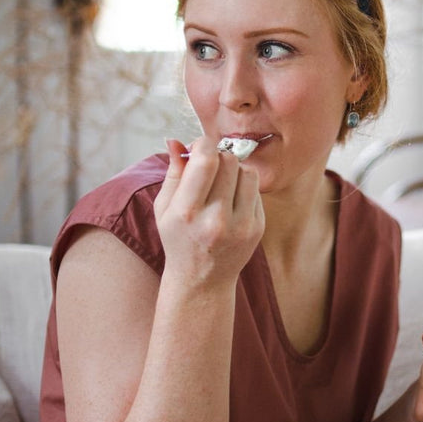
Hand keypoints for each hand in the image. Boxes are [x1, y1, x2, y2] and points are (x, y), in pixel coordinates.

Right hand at [154, 138, 264, 286]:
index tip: (200, 147)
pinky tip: (231, 203)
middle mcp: (216, 220)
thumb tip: (177, 140)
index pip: (206, 161)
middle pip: (229, 161)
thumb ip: (173, 173)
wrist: (202, 281)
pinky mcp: (257, 229)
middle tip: (210, 166)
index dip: (204, 144)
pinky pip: (255, 191)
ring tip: (221, 184)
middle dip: (219, 156)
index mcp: (187, 213)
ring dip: (234, 170)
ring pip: (247, 172)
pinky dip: (244, 189)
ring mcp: (240, 226)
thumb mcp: (164, 209)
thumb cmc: (179, 240)